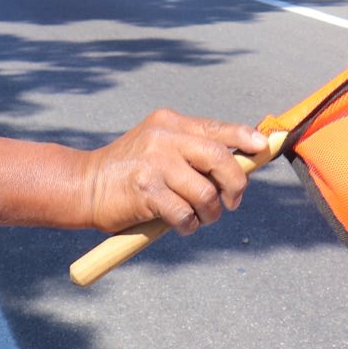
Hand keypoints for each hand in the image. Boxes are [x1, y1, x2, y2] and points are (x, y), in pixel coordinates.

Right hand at [83, 110, 271, 235]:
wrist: (84, 185)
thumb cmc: (128, 172)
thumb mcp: (158, 148)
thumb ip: (191, 150)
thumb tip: (241, 164)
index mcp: (169, 122)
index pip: (217, 128)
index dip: (245, 138)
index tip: (264, 147)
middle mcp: (164, 137)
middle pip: (220, 158)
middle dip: (235, 184)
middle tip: (232, 202)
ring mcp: (155, 162)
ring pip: (206, 192)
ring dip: (210, 212)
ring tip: (199, 218)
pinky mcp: (146, 190)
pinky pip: (185, 213)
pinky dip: (188, 225)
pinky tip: (180, 225)